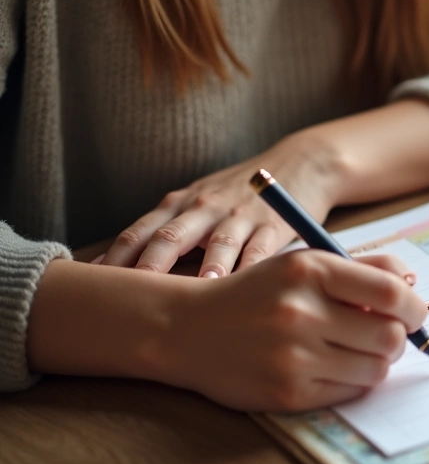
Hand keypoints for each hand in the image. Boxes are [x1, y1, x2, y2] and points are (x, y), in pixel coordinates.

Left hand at [101, 133, 343, 276]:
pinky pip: (262, 249)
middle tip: (133, 299)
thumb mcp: (199, 203)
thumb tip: (117, 272)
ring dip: (206, 270)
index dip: (116, 260)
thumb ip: (167, 231)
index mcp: (180, 204)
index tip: (94, 289)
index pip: (139, 233)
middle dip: (149, 268)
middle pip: (170, 239)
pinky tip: (247, 287)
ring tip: (197, 295)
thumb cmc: (239, 193)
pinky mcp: (275, 224)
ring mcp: (241, 214)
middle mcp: (205, 207)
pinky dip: (253, 268)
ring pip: (218, 244)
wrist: (300, 164)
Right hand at [159, 250, 426, 411]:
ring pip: (376, 369)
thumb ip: (363, 269)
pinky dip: (351, 381)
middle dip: (398, 338)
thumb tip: (413, 284)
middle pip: (391, 337)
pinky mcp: (288, 392)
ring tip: (356, 351)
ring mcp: (294, 356)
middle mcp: (302, 312)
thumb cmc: (259, 294)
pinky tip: (331, 366)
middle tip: (384, 335)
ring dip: (376, 362)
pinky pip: (349, 391)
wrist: (188, 329)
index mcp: (312, 271)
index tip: (412, 313)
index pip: (392, 294)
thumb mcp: (304, 264)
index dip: (414, 307)